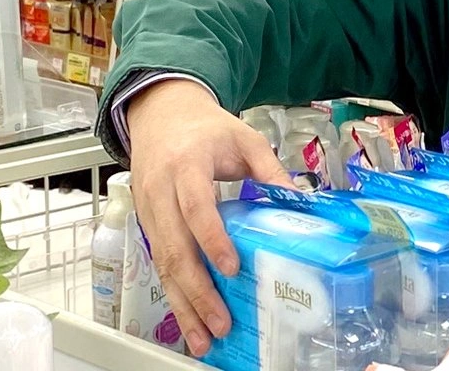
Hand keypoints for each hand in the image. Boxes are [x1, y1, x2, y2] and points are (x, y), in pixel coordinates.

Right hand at [126, 78, 290, 355]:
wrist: (161, 113)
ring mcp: (148, 210)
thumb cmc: (205, 127)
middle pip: (174, 246)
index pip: (195, 206)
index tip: (231, 267)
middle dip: (197, 289)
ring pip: (162, 263)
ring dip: (182, 302)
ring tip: (202, 335)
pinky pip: (158, 263)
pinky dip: (173, 293)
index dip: (211, 238)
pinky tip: (188, 317)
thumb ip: (270, 168)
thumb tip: (302, 200)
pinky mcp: (146, 224)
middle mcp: (160, 191)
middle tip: (221, 320)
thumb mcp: (244, 136)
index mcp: (186, 164)